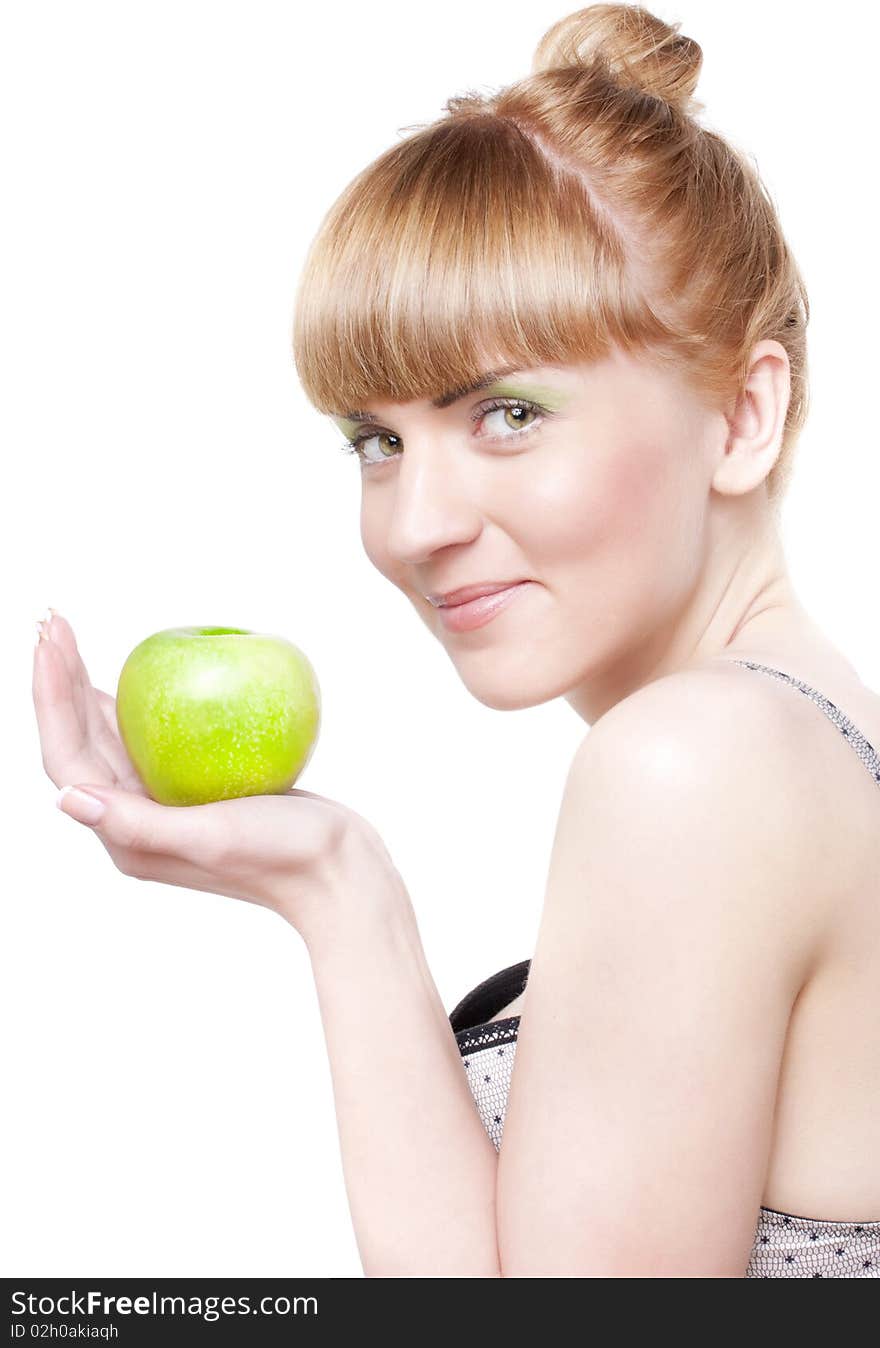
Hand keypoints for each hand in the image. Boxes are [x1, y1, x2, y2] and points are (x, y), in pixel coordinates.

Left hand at [32, 610, 399, 940]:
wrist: (337, 872)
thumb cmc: (279, 858)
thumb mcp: (209, 836)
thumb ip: (138, 823)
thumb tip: (67, 798)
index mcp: (127, 835)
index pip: (67, 757)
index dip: (50, 697)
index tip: (50, 640)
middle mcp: (137, 820)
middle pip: (80, 740)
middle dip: (61, 681)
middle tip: (54, 622)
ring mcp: (166, 804)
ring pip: (112, 735)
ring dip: (89, 687)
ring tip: (75, 639)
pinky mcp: (196, 791)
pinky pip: (154, 737)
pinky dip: (141, 701)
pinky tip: (145, 674)